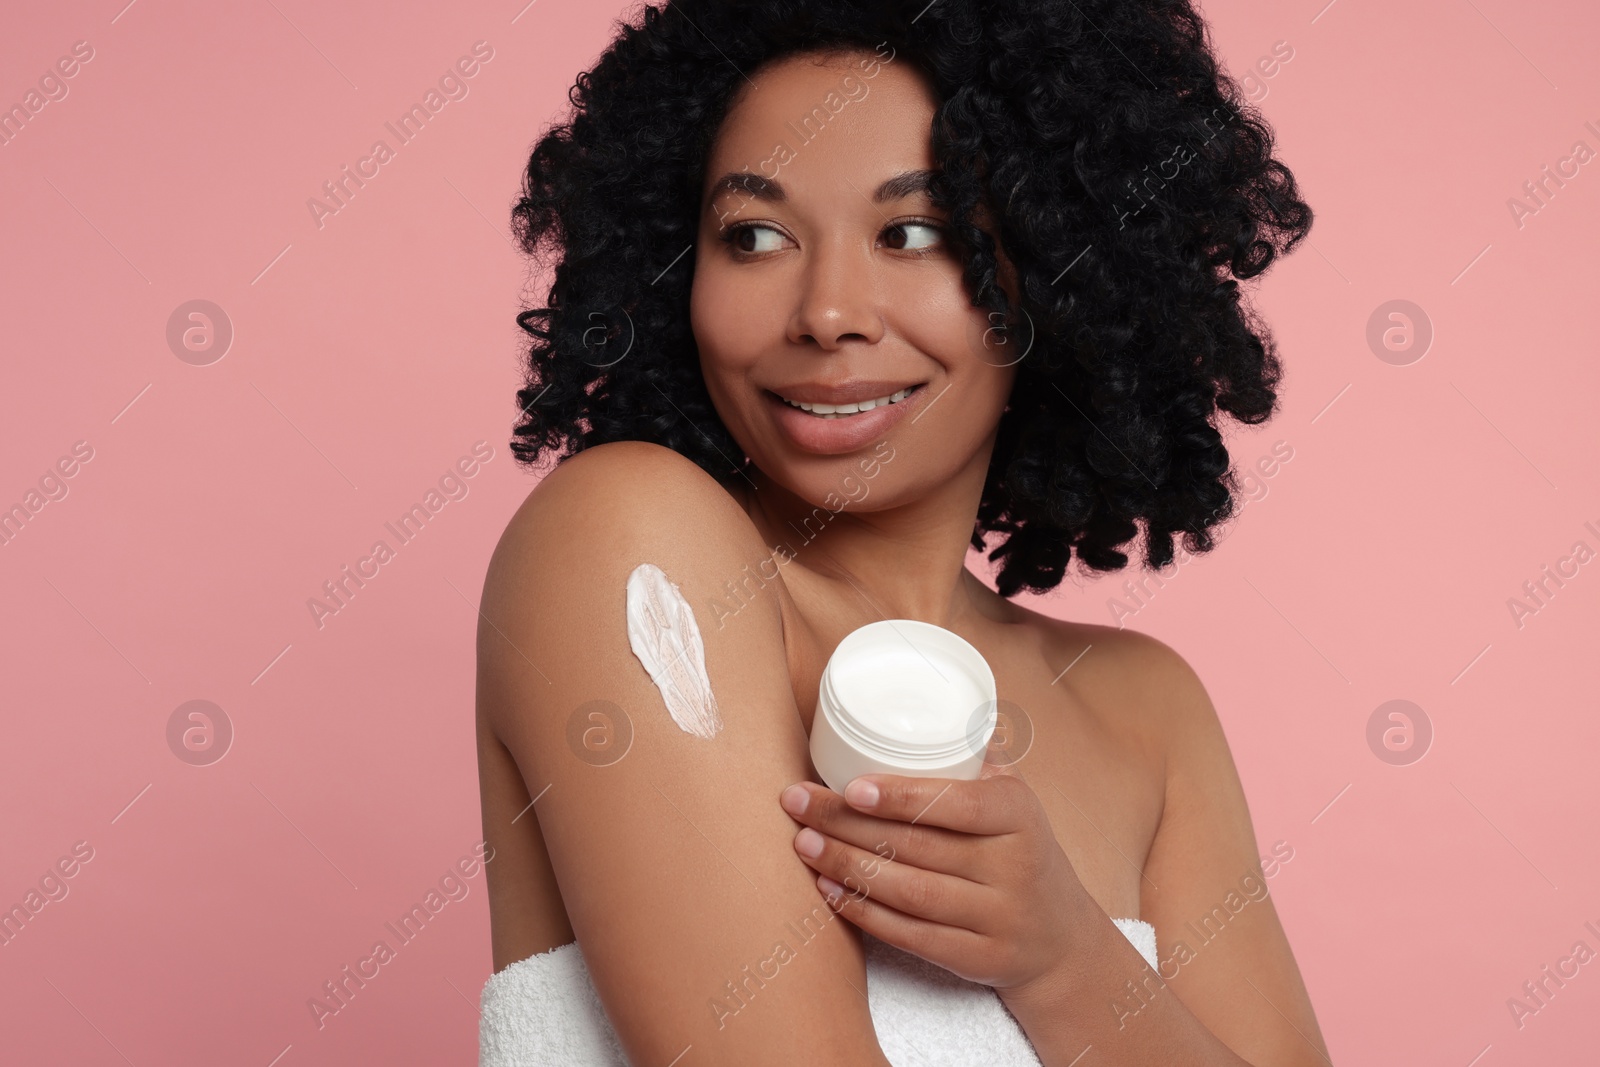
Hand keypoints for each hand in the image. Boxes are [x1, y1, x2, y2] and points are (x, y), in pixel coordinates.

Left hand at [777, 763, 1091, 1004]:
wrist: (1061, 937)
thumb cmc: (1020, 851)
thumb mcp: (1014, 800)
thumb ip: (971, 760)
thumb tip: (913, 712)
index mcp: (1018, 815)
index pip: (956, 803)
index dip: (901, 796)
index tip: (851, 787)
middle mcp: (1012, 868)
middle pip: (916, 845)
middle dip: (847, 823)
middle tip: (797, 803)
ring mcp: (996, 918)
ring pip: (908, 892)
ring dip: (846, 866)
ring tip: (804, 842)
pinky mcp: (977, 959)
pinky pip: (910, 935)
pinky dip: (863, 912)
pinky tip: (828, 889)